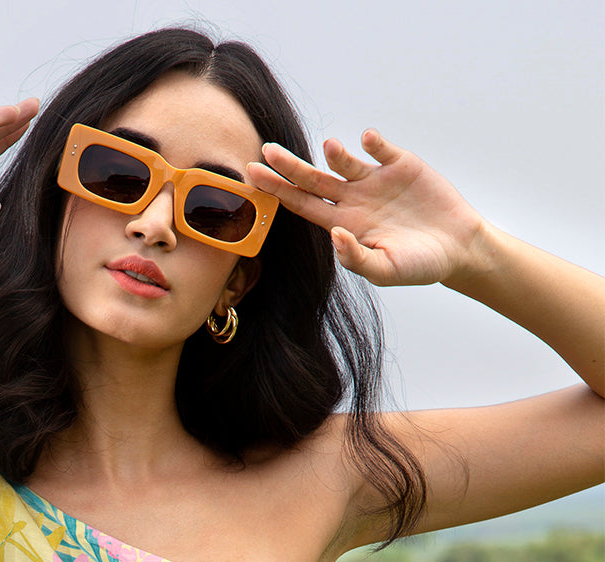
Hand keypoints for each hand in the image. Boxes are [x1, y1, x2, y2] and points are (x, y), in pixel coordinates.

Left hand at [247, 131, 486, 287]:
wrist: (458, 248)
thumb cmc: (420, 266)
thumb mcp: (387, 270)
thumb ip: (358, 258)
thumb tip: (335, 236)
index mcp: (345, 224)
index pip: (303, 205)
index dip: (278, 191)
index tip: (253, 176)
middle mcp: (354, 199)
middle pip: (313, 180)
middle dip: (289, 167)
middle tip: (265, 150)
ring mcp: (376, 181)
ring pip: (345, 163)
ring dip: (335, 154)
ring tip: (329, 148)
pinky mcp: (401, 165)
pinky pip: (382, 150)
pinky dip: (374, 143)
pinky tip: (367, 140)